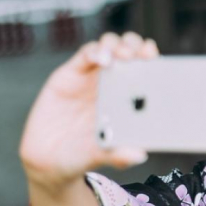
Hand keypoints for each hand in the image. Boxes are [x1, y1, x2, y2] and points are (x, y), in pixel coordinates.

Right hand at [19, 32, 158, 187]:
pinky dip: (95, 52)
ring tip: (122, 57)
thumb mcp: (102, 155)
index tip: (157, 58)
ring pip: (108, 46)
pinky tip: (103, 59)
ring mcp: (90, 77)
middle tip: (142, 54)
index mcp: (126, 98)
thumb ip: (119, 155)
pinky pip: (85, 55)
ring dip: (117, 46)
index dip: (151, 60)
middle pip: (128, 51)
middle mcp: (111, 83)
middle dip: (136, 46)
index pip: (144, 70)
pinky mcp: (69, 74)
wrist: (48, 160)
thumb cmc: (82, 154)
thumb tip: (139, 155)